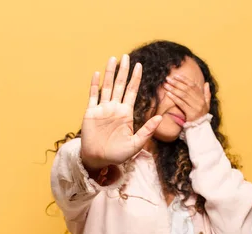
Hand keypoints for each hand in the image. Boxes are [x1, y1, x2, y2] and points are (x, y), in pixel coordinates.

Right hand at [80, 55, 162, 170]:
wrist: (98, 159)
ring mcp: (102, 109)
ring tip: (113, 59)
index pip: (132, 91)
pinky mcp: (91, 113)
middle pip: (120, 85)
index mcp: (126, 113)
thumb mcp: (136, 144)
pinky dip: (95, 85)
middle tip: (126, 56)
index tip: (140, 65)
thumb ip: (147, 130)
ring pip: (107, 87)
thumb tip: (160, 118)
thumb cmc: (117, 154)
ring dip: (110, 73)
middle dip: (123, 71)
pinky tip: (97, 73)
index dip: (135, 78)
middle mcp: (115, 108)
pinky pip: (93, 96)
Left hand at [163, 75, 210, 121]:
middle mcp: (199, 101)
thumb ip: (207, 93)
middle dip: (176, 83)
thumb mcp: (207, 104)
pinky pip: (181, 103)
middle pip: (186, 89)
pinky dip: (174, 98)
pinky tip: (168, 94)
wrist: (201, 128)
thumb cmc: (202, 115)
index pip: (193, 86)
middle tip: (168, 79)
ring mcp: (195, 107)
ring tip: (166, 85)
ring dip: (173, 89)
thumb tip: (206, 83)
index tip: (176, 76)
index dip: (184, 80)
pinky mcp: (190, 113)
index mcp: (202, 97)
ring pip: (183, 95)